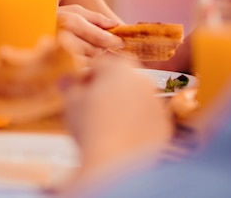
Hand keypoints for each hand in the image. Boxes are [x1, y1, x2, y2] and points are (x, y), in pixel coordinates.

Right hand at [57, 4, 123, 65]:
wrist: (28, 29)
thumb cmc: (55, 17)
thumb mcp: (74, 10)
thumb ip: (96, 18)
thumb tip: (116, 24)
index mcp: (69, 21)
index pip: (98, 36)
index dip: (112, 40)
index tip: (120, 42)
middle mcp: (64, 38)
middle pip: (95, 50)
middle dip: (101, 48)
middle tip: (99, 43)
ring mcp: (59, 54)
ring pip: (88, 61)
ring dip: (93, 56)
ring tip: (85, 47)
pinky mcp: (56, 66)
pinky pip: (78, 69)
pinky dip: (83, 64)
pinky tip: (78, 56)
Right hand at [63, 54, 172, 182]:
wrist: (116, 165)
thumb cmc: (91, 129)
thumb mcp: (71, 103)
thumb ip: (69, 86)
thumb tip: (66, 81)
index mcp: (118, 67)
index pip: (99, 65)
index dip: (86, 78)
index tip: (79, 92)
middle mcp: (141, 79)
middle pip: (121, 78)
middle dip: (108, 89)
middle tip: (93, 108)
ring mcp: (156, 102)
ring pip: (136, 98)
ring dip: (124, 106)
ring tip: (107, 126)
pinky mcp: (164, 124)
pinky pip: (147, 119)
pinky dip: (137, 125)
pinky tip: (122, 138)